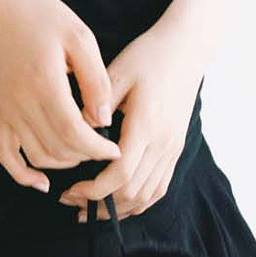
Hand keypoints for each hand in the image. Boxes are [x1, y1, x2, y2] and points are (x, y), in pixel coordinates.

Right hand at [0, 0, 121, 192]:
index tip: (116, 149)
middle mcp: (22, 103)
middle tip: (106, 147)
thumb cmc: (42, 15)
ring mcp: (8, 111)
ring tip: (85, 151)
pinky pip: (6, 155)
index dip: (98, 149)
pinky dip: (23, 175)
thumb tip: (104, 118)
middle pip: (58, 149)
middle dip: (87, 156)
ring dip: (65, 163)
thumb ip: (94, 79)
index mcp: (44, 84)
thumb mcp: (79, 37)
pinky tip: (42, 182)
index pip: (73, 133)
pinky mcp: (0, 113)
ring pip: (38, 156)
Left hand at [58, 11, 206, 221]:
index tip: (69, 190)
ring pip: (147, 195)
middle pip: (132, 192)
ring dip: (118, 208)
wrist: (187, 48)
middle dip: (100, 204)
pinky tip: (118, 202)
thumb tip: (73, 135)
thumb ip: (95, 105)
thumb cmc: (149, 55)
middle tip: (70, 200)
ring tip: (89, 208)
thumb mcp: (118, 73)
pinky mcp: (176, 147)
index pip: (120, 174)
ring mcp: (173, 147)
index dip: (93, 191)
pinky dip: (138, 201)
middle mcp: (164, 142)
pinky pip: (159, 187)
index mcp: (147, 124)